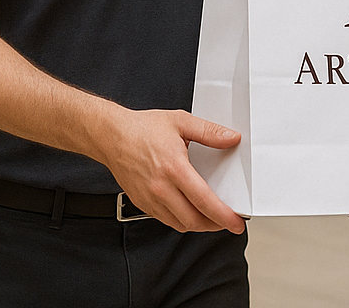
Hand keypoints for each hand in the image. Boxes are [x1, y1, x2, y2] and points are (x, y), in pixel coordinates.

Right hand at [101, 108, 244, 233]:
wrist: (111, 136)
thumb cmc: (143, 128)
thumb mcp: (181, 122)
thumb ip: (210, 132)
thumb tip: (232, 138)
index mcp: (174, 168)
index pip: (204, 201)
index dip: (224, 216)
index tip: (237, 222)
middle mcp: (161, 188)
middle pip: (193, 220)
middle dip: (215, 225)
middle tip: (229, 221)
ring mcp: (149, 198)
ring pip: (180, 224)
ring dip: (199, 225)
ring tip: (212, 217)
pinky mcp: (142, 203)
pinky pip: (166, 220)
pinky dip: (182, 221)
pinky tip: (190, 211)